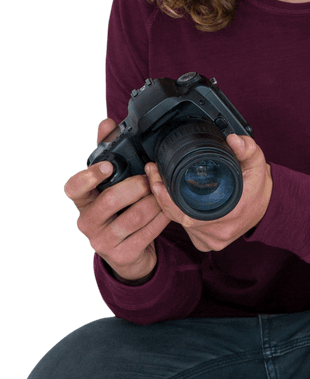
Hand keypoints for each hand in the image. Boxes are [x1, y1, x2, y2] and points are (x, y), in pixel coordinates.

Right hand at [63, 117, 169, 280]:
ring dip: (154, 202)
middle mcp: (87, 222)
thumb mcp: (110, 186)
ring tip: (162, 193)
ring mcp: (103, 242)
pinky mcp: (123, 255)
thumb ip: (106, 154)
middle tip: (149, 180)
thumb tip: (106, 123)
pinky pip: (148, 232)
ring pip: (134, 216)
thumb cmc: (118, 212)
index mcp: (82, 202)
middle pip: (111, 200)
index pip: (73, 188)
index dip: (89, 177)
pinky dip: (162, 218)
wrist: (128, 254)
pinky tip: (168, 210)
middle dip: (136, 186)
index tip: (108, 166)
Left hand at [145, 133, 272, 251]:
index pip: (186, 213)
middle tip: (153, 174)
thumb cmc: (257, 185)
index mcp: (229, 214)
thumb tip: (233, 139)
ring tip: (159, 182)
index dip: (166, 198)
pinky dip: (177, 215)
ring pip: (179, 224)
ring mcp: (213, 241)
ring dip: (167, 205)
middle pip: (178, 218)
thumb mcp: (256, 162)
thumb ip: (246, 148)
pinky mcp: (208, 244)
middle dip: (160, 196)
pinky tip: (171, 199)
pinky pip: (185, 230)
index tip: (156, 179)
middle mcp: (219, 232)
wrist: (267, 207)